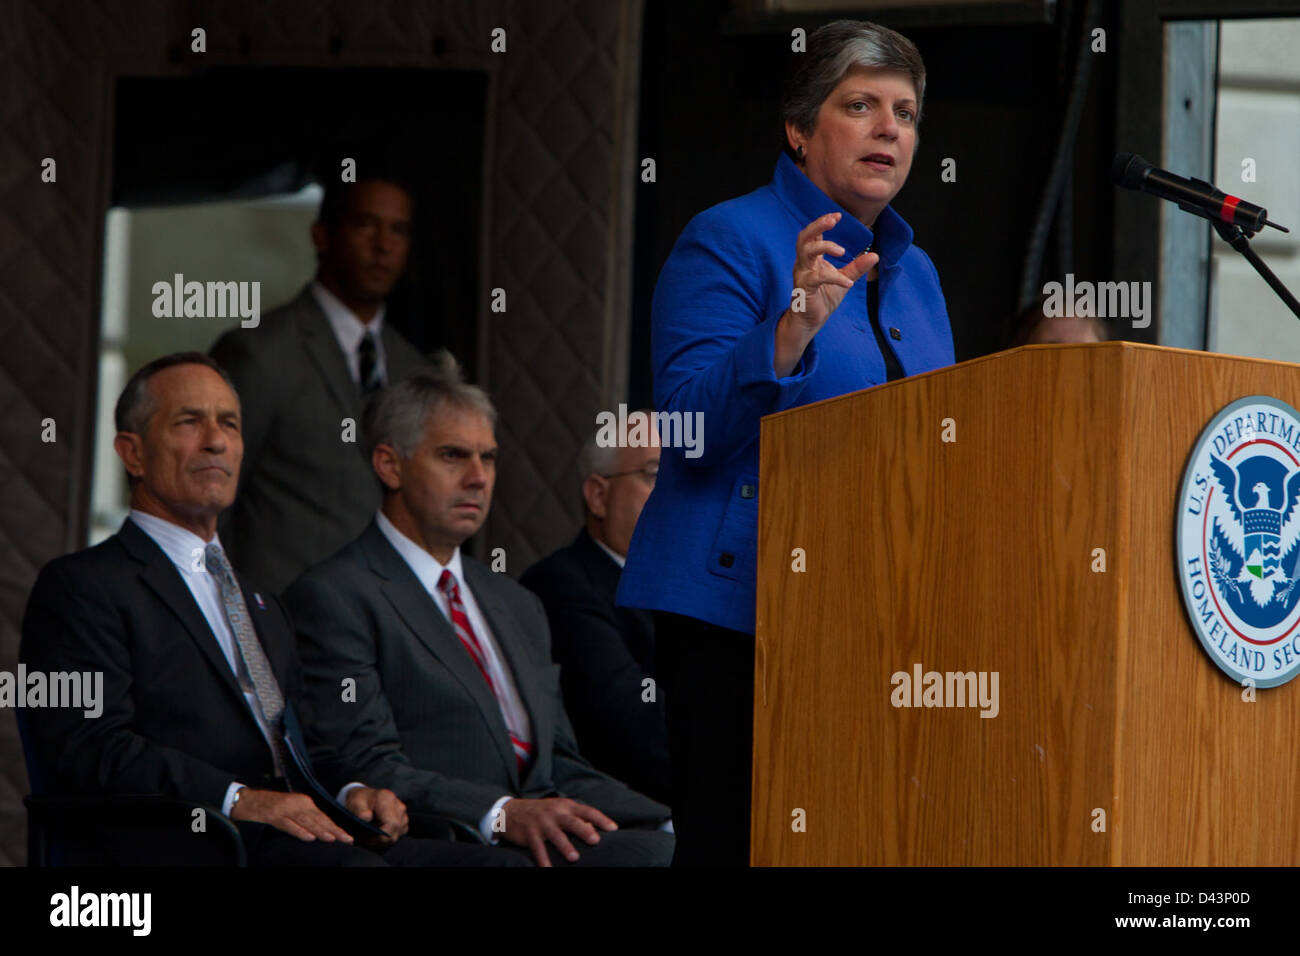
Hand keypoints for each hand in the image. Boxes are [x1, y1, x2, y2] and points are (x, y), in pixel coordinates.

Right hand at [229, 788, 353, 843]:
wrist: (246, 800)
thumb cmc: (269, 807)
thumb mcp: (291, 811)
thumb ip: (304, 819)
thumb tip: (319, 832)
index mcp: (303, 802)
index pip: (323, 817)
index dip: (335, 827)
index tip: (347, 836)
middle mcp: (298, 803)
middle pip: (319, 819)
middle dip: (333, 830)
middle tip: (347, 839)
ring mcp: (286, 809)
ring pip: (307, 821)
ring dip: (320, 830)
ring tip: (332, 838)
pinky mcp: (274, 814)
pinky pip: (289, 825)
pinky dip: (299, 831)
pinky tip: (309, 838)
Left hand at [344, 786, 408, 843]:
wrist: (364, 797)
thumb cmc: (359, 801)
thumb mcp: (354, 803)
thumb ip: (359, 810)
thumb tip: (366, 818)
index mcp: (387, 799)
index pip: (392, 823)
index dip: (380, 836)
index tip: (366, 839)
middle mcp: (398, 805)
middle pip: (395, 832)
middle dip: (379, 840)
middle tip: (365, 840)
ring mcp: (403, 814)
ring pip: (397, 835)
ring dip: (382, 841)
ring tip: (369, 837)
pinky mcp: (403, 820)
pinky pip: (398, 835)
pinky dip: (386, 838)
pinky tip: (376, 834)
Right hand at [499, 797, 617, 866]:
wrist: (510, 811)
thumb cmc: (542, 812)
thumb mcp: (559, 810)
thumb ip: (576, 818)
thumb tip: (594, 829)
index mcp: (565, 806)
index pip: (587, 810)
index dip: (600, 819)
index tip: (613, 828)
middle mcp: (554, 812)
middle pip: (572, 821)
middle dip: (584, 830)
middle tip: (595, 840)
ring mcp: (541, 823)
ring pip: (555, 835)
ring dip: (565, 846)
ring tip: (574, 857)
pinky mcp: (529, 833)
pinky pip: (537, 848)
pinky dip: (543, 859)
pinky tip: (548, 869)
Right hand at [775, 212, 877, 376]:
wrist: (810, 322)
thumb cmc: (822, 299)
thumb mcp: (843, 280)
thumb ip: (856, 268)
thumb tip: (875, 254)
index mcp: (811, 259)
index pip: (813, 235)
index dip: (822, 222)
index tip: (838, 215)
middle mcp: (804, 263)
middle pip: (804, 237)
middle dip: (817, 225)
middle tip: (833, 219)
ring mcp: (802, 275)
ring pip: (806, 252)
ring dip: (824, 246)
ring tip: (842, 250)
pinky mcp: (804, 288)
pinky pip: (817, 278)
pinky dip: (834, 278)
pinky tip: (847, 283)